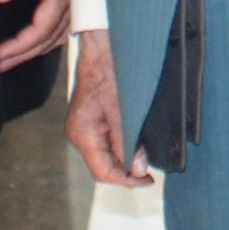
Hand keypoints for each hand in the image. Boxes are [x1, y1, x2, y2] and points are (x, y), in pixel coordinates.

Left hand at [0, 0, 68, 70]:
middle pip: (49, 40)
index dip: (18, 47)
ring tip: (17, 57)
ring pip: (59, 35)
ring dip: (37, 49)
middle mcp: (74, 3)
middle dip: (24, 54)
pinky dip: (52, 37)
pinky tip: (41, 39)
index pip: (39, 32)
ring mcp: (79, 0)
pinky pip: (66, 25)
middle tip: (1, 66)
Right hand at [64, 29, 150, 188]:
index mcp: (82, 135)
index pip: (102, 172)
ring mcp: (84, 129)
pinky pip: (107, 143)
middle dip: (126, 172)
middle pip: (103, 166)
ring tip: (145, 159)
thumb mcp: (122, 110)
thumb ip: (129, 141)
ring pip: (106, 155)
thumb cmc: (109, 73)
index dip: (126, 181)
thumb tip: (137, 170)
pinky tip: (136, 144)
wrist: (101, 48)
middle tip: (150, 172)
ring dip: (125, 160)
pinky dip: (122, 147)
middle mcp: (79, 135)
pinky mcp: (92, 121)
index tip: (147, 180)